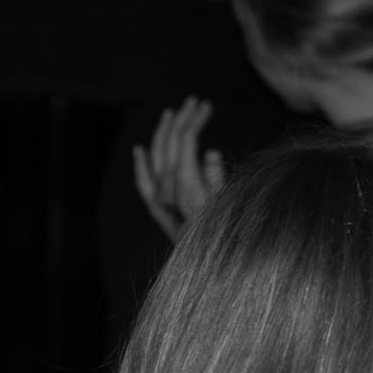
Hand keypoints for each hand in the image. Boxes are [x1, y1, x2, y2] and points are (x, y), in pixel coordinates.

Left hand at [132, 99, 224, 240]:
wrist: (217, 272)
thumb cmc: (233, 238)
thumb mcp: (233, 208)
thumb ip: (219, 183)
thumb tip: (210, 153)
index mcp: (190, 191)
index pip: (185, 146)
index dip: (193, 123)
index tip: (206, 106)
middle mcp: (170, 197)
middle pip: (169, 149)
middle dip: (181, 121)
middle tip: (195, 101)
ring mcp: (162, 205)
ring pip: (155, 161)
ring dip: (162, 134)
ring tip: (170, 113)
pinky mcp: (161, 214)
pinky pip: (145, 186)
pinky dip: (141, 166)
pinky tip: (139, 149)